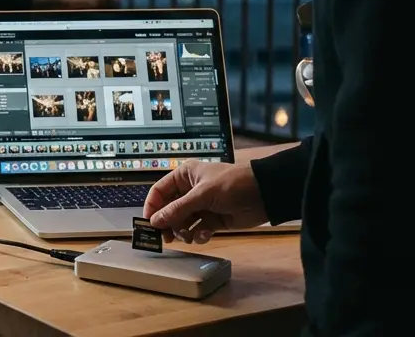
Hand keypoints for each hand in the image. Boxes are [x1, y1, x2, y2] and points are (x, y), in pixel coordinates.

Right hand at [143, 161, 267, 243]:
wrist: (265, 195)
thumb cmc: (232, 184)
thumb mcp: (202, 195)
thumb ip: (177, 209)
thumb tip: (154, 221)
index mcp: (184, 176)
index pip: (159, 192)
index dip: (152, 207)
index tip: (149, 223)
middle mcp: (190, 191)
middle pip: (169, 210)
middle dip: (168, 223)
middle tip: (166, 238)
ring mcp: (201, 206)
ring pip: (182, 223)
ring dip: (183, 232)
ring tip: (188, 237)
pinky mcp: (213, 220)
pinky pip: (197, 230)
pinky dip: (199, 235)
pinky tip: (205, 235)